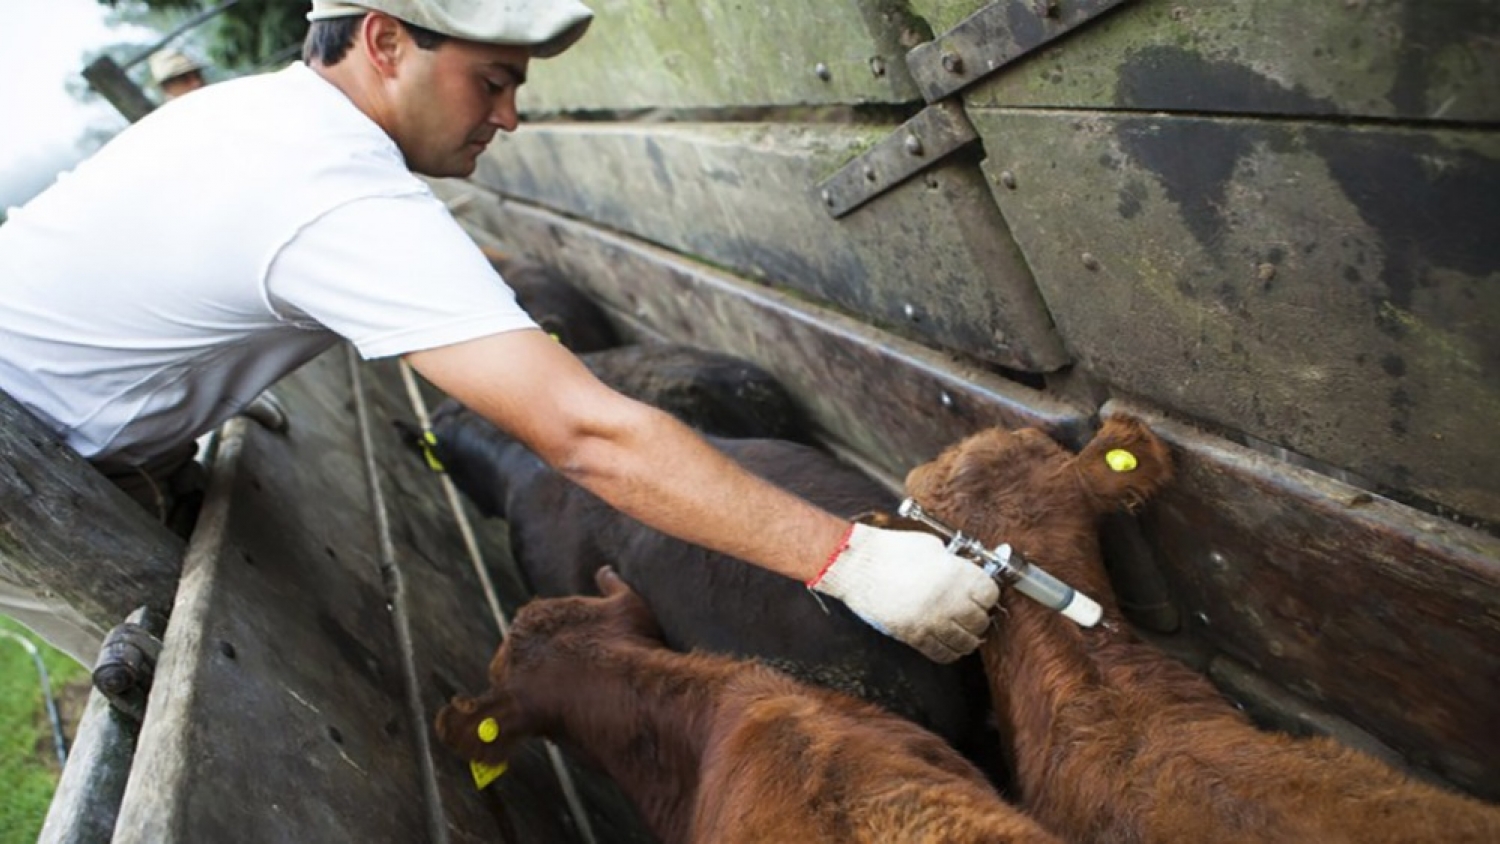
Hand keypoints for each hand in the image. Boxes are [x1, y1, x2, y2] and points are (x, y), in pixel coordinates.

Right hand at [808, 523, 999, 662]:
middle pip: (980, 621)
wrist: (858, 565)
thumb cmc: (892, 550)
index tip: (983, 594)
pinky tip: (948, 642)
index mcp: (957, 575)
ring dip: (968, 637)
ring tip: (963, 630)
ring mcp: (931, 621)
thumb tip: (969, 575)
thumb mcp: (932, 547)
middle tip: (974, 613)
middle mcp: (949, 601)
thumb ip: (955, 563)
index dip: (987, 594)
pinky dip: (950, 651)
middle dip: (979, 617)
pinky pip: (941, 653)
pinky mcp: (913, 636)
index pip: (990, 595)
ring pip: (965, 642)